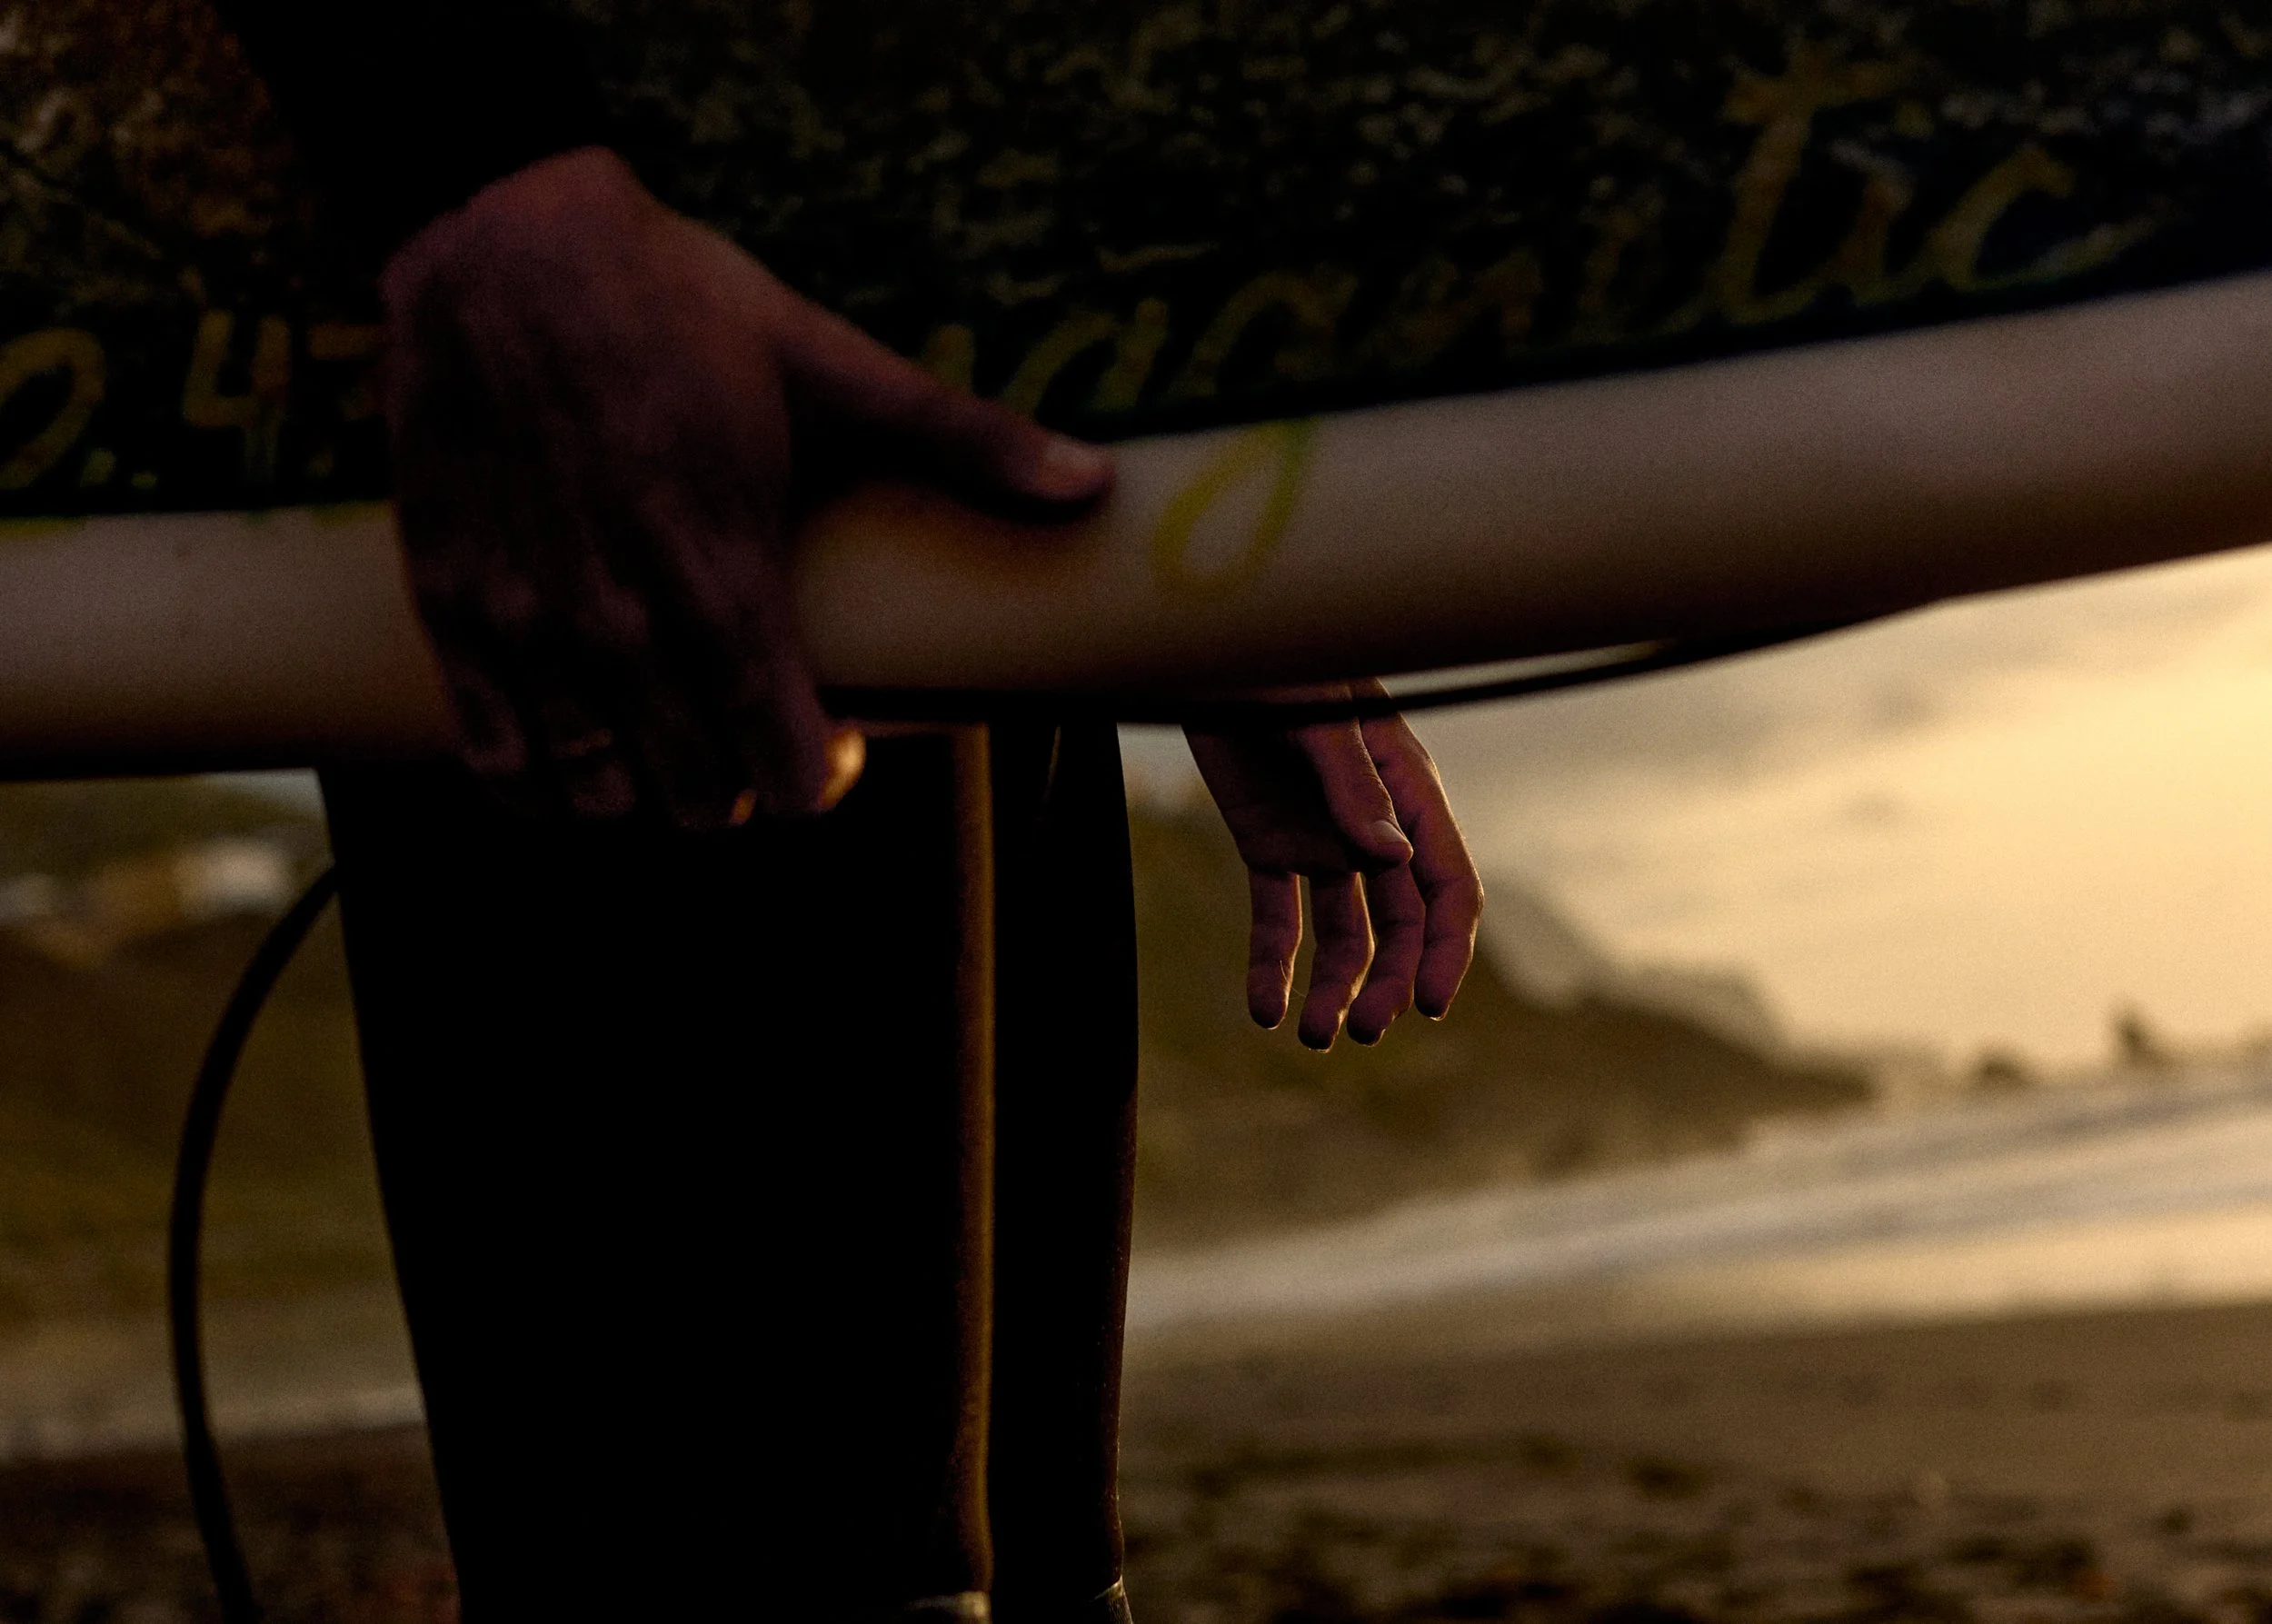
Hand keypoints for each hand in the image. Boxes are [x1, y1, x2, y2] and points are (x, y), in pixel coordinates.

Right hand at [381, 147, 1111, 824]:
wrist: (501, 242)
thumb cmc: (677, 303)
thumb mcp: (830, 362)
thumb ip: (963, 439)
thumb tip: (1093, 483)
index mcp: (724, 578)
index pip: (786, 767)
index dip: (819, 777)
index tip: (833, 740)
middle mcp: (622, 625)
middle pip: (697, 798)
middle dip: (736, 783)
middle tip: (749, 729)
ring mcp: (528, 626)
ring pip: (598, 796)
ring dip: (641, 789)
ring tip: (663, 738)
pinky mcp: (450, 610)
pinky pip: (494, 759)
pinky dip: (536, 781)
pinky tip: (568, 753)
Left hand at [1186, 682, 1483, 1048]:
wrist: (1207, 647)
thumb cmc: (1279, 663)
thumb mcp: (1318, 720)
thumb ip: (1355, 786)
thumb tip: (1393, 858)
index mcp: (1408, 791)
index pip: (1447, 886)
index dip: (1445, 949)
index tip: (1429, 1003)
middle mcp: (1376, 825)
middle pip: (1400, 923)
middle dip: (1388, 981)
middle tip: (1359, 1030)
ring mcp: (1324, 839)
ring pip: (1344, 932)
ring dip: (1334, 986)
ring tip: (1310, 1035)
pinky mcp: (1270, 846)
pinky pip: (1278, 917)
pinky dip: (1272, 965)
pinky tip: (1262, 1011)